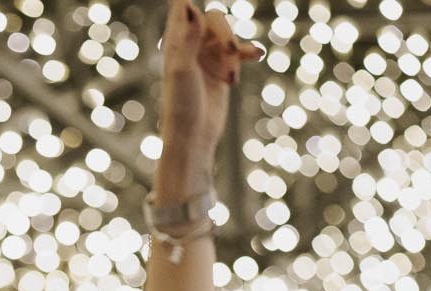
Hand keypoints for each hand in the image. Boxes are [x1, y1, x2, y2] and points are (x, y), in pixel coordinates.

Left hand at [157, 2, 263, 187]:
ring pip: (228, 35)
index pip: (181, 7)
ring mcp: (206, 57)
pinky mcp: (221, 69)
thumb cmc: (181, 105)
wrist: (193, 137)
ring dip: (236, 50)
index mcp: (174, 42)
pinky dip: (247, 52)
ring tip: (233, 76)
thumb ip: (188, 37)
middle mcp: (189, 46)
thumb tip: (189, 5)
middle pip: (213, 18)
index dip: (186, 1)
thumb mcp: (183, 69)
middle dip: (225, 32)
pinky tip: (256, 55)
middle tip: (232, 49)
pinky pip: (238, 51)